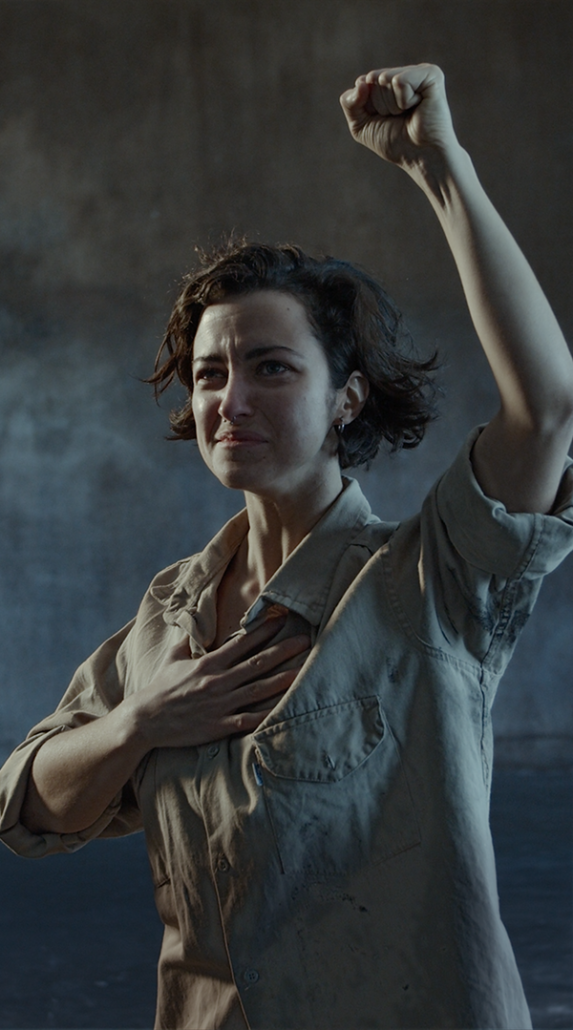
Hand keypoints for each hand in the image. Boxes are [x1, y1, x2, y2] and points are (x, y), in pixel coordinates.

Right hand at [128, 615, 309, 748]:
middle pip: (258, 663)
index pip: (242, 642)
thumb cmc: (159, 688)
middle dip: (284, 650)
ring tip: (305, 670)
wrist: (145, 720)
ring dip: (283, 679)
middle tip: (306, 640)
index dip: (264, 630)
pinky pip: (249, 719)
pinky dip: (268, 714)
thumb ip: (188, 641)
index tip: (282, 619)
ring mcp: (220, 704)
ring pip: (259, 689)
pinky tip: (285, 708)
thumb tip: (193, 623)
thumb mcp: (172, 659)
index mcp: (209, 663)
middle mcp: (218, 681)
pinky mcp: (219, 726)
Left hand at [340, 63, 456, 167]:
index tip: (385, 119)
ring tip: (409, 114)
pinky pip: (400, 80)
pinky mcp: (431, 74)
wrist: (421, 157)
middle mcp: (402, 74)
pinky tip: (418, 107)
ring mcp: (417, 72)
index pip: (362, 83)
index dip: (368, 107)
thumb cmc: (395, 143)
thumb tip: (363, 81)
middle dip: (381, 106)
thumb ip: (349, 103)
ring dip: (392, 105)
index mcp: (388, 84)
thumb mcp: (361, 126)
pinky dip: (404, 100)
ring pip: (385, 79)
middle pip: (372, 79)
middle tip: (400, 118)